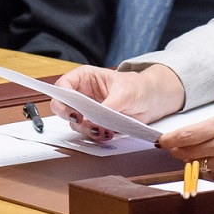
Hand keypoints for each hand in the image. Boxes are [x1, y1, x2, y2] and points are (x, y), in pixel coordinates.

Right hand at [49, 63, 184, 138]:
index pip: (63, 86)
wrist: (151, 100)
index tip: (74, 113)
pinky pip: (87, 132)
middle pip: (63, 108)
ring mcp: (87, 109)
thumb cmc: (138, 87)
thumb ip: (109, 104)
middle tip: (85, 123)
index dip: (63, 100)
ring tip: (103, 131)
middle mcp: (82, 93)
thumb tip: (97, 118)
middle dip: (73, 118)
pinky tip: (107, 134)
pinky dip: (95, 135)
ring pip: (75, 123)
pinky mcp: (94, 122)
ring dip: (87, 130)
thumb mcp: (125, 92)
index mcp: (85, 77)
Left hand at [157, 115, 213, 180]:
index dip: (170, 140)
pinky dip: (211, 171)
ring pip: (197, 165)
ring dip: (195, 163)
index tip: (162, 141)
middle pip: (186, 151)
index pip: (185, 134)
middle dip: (179, 151)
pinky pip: (213, 175)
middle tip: (175, 150)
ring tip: (204, 156)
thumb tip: (195, 136)